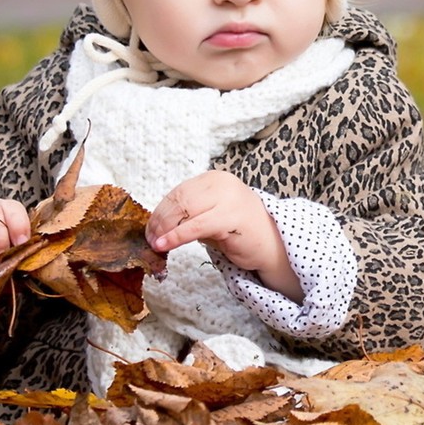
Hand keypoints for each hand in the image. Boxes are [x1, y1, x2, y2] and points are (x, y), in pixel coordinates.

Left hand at [148, 171, 299, 299]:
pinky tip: (164, 245)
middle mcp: (222, 183)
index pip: (179, 192)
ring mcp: (228, 198)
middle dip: (159, 221)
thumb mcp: (211, 216)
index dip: (159, 211)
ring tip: (156, 244)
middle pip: (179, 200)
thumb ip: (189, 214)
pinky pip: (195, 226)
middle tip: (150, 239)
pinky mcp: (230, 217)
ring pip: (184, 211)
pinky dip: (175, 237)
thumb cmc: (240, 232)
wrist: (273, 245)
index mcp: (215, 179)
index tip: (150, 229)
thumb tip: (157, 224)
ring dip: (164, 230)